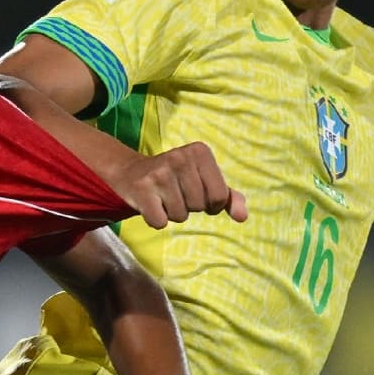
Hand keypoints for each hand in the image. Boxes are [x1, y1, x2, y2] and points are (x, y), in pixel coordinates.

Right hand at [113, 141, 246, 229]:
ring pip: (180, 216)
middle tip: (175, 193)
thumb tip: (243, 217)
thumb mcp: (205, 181)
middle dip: (189, 207)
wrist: (130, 173)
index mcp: (200, 151)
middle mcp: (180, 157)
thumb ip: (228, 198)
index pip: (220, 197)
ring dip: (172, 213)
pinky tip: (151, 204)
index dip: (211, 204)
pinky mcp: (142, 188)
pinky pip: (160, 222)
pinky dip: (156, 220)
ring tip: (163, 197)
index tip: (196, 193)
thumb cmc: (176, 180)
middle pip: (199, 207)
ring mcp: (159, 172)